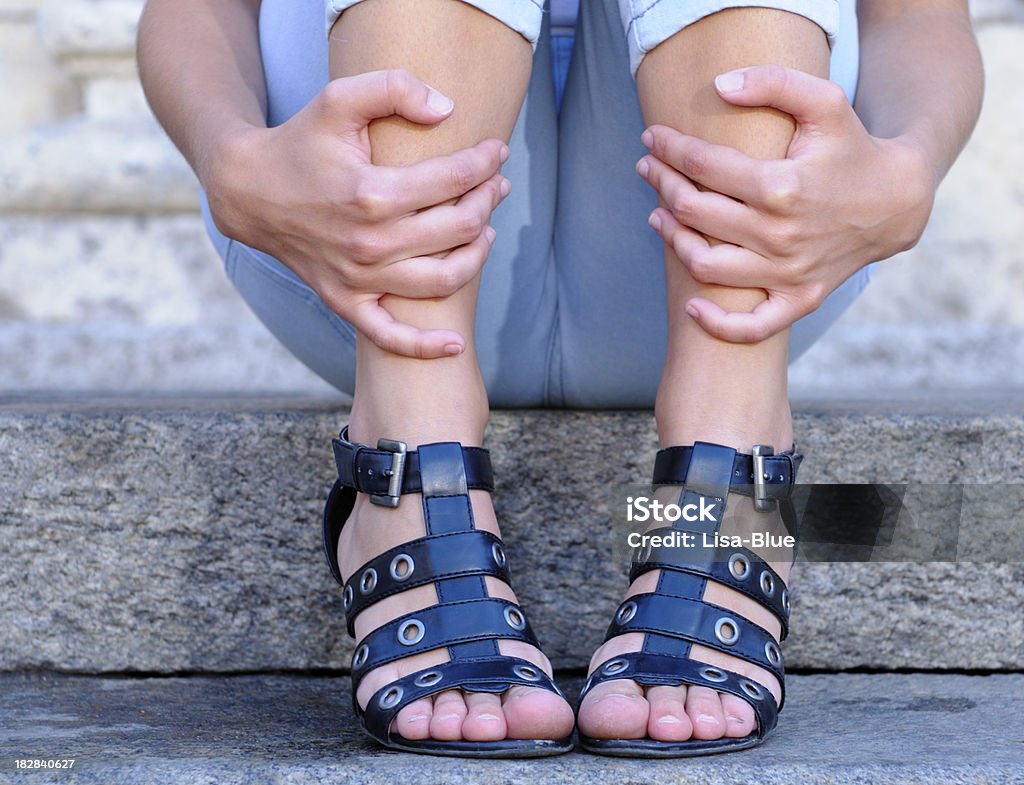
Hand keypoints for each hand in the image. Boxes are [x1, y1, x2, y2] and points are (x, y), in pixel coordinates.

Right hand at [205, 69, 510, 357]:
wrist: (248, 192)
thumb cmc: (300, 143)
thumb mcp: (338, 98)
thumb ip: (394, 88)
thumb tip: (448, 109)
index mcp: (373, 193)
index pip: (454, 179)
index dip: (485, 162)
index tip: (497, 152)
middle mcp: (371, 242)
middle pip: (459, 228)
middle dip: (487, 201)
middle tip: (495, 186)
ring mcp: (359, 279)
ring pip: (442, 280)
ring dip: (477, 256)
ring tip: (485, 231)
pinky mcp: (346, 302)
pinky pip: (391, 337)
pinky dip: (425, 346)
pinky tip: (455, 344)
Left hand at [638, 64, 936, 342]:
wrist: (896, 200)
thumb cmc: (851, 147)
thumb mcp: (824, 101)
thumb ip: (773, 83)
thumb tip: (719, 86)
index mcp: (781, 186)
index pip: (703, 166)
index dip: (670, 149)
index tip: (652, 138)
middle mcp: (780, 235)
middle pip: (695, 212)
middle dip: (663, 184)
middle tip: (648, 169)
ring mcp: (788, 272)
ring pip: (706, 265)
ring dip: (673, 240)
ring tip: (657, 216)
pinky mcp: (799, 298)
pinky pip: (752, 326)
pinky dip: (718, 324)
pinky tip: (692, 305)